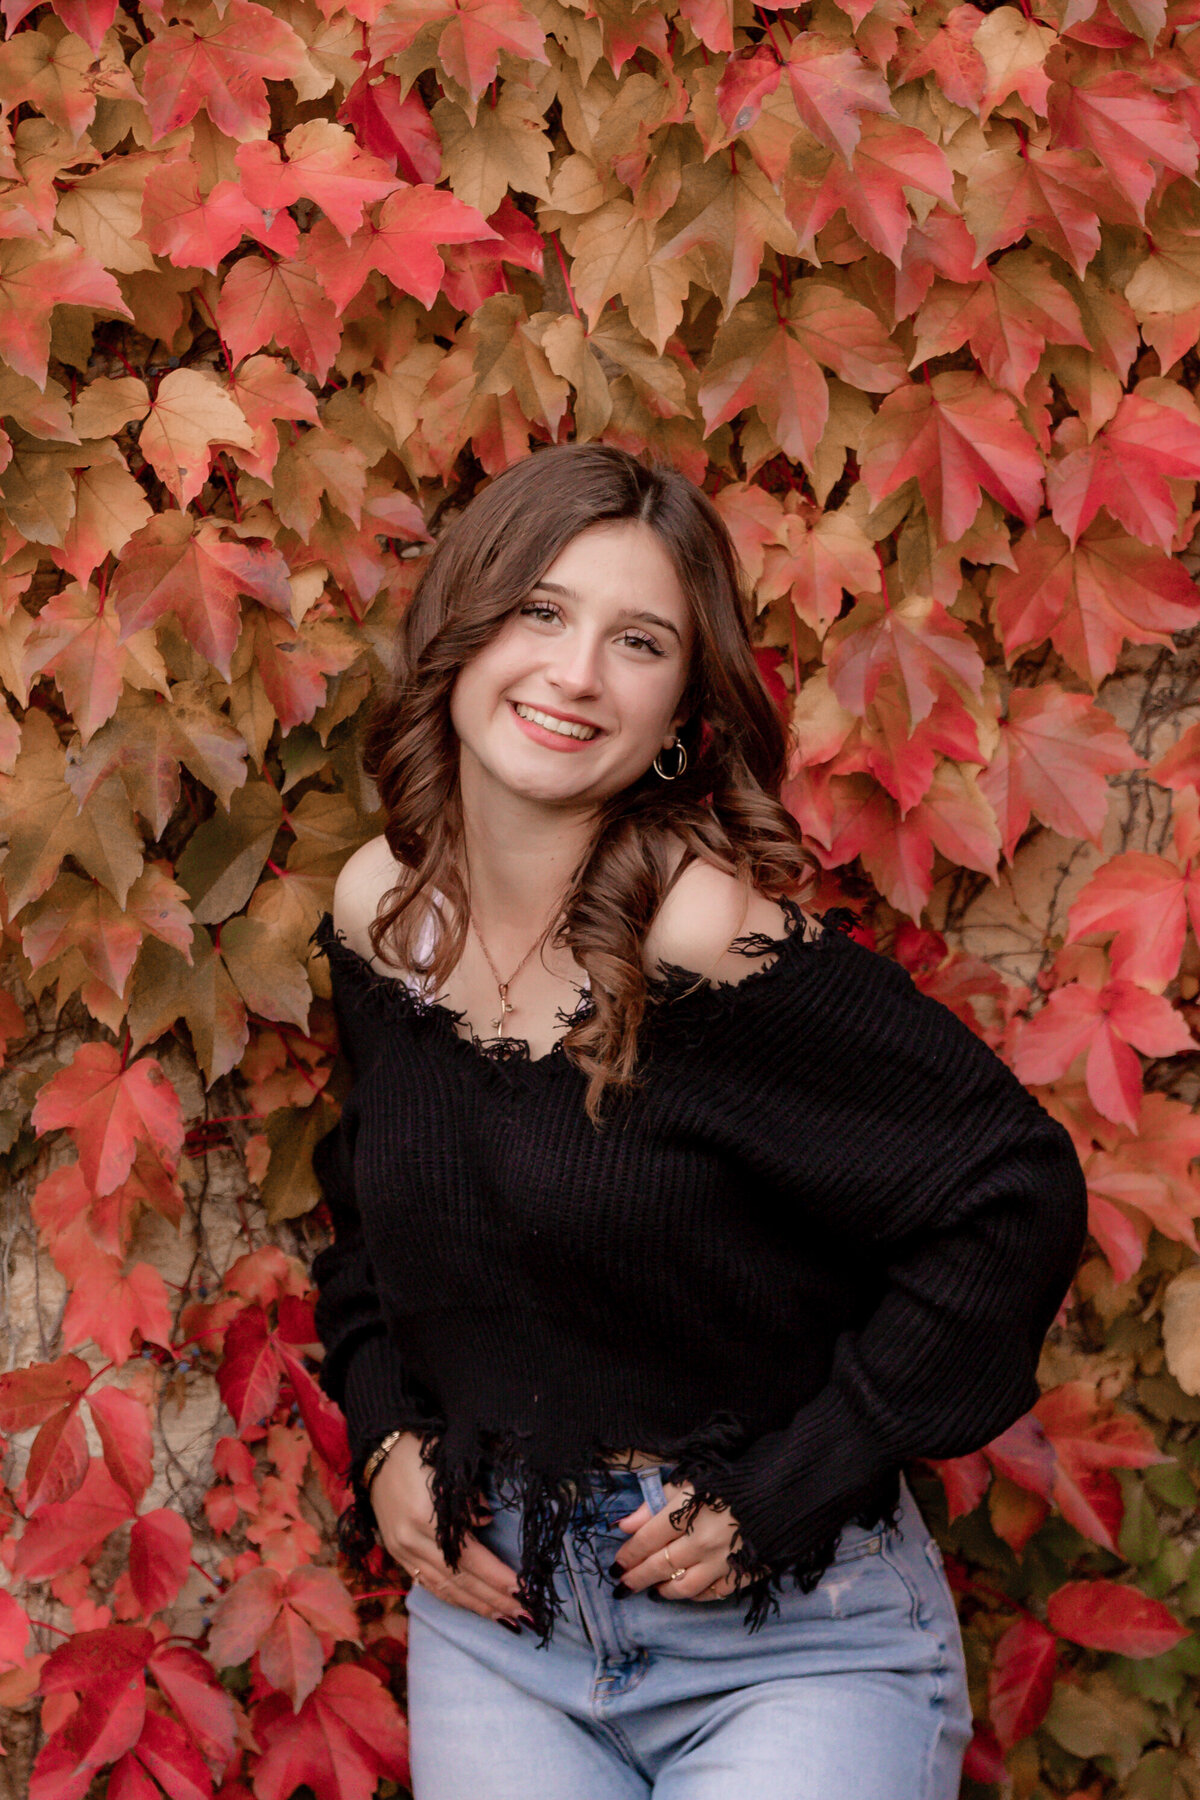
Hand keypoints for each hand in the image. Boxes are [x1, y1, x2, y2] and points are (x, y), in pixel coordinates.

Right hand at [369, 1432, 528, 1626]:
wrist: (378, 1452)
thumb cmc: (421, 1452)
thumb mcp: (450, 1465)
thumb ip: (469, 1499)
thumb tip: (486, 1524)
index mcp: (426, 1517)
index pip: (469, 1556)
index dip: (496, 1576)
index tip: (524, 1590)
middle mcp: (411, 1541)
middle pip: (458, 1580)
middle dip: (493, 1599)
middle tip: (524, 1615)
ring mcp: (401, 1551)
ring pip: (442, 1588)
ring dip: (475, 1606)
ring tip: (503, 1617)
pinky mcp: (397, 1555)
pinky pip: (427, 1584)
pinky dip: (451, 1599)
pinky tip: (471, 1606)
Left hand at [610, 1480, 746, 1600]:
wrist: (788, 1488)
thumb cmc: (736, 1477)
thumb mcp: (693, 1479)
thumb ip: (656, 1502)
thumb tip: (624, 1524)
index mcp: (687, 1513)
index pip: (647, 1540)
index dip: (628, 1554)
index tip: (616, 1564)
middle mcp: (701, 1542)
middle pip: (660, 1566)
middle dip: (637, 1577)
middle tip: (623, 1586)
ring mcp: (723, 1562)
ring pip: (684, 1586)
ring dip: (664, 1590)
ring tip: (653, 1590)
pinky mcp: (744, 1574)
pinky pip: (714, 1593)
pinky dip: (697, 1595)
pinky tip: (687, 1592)